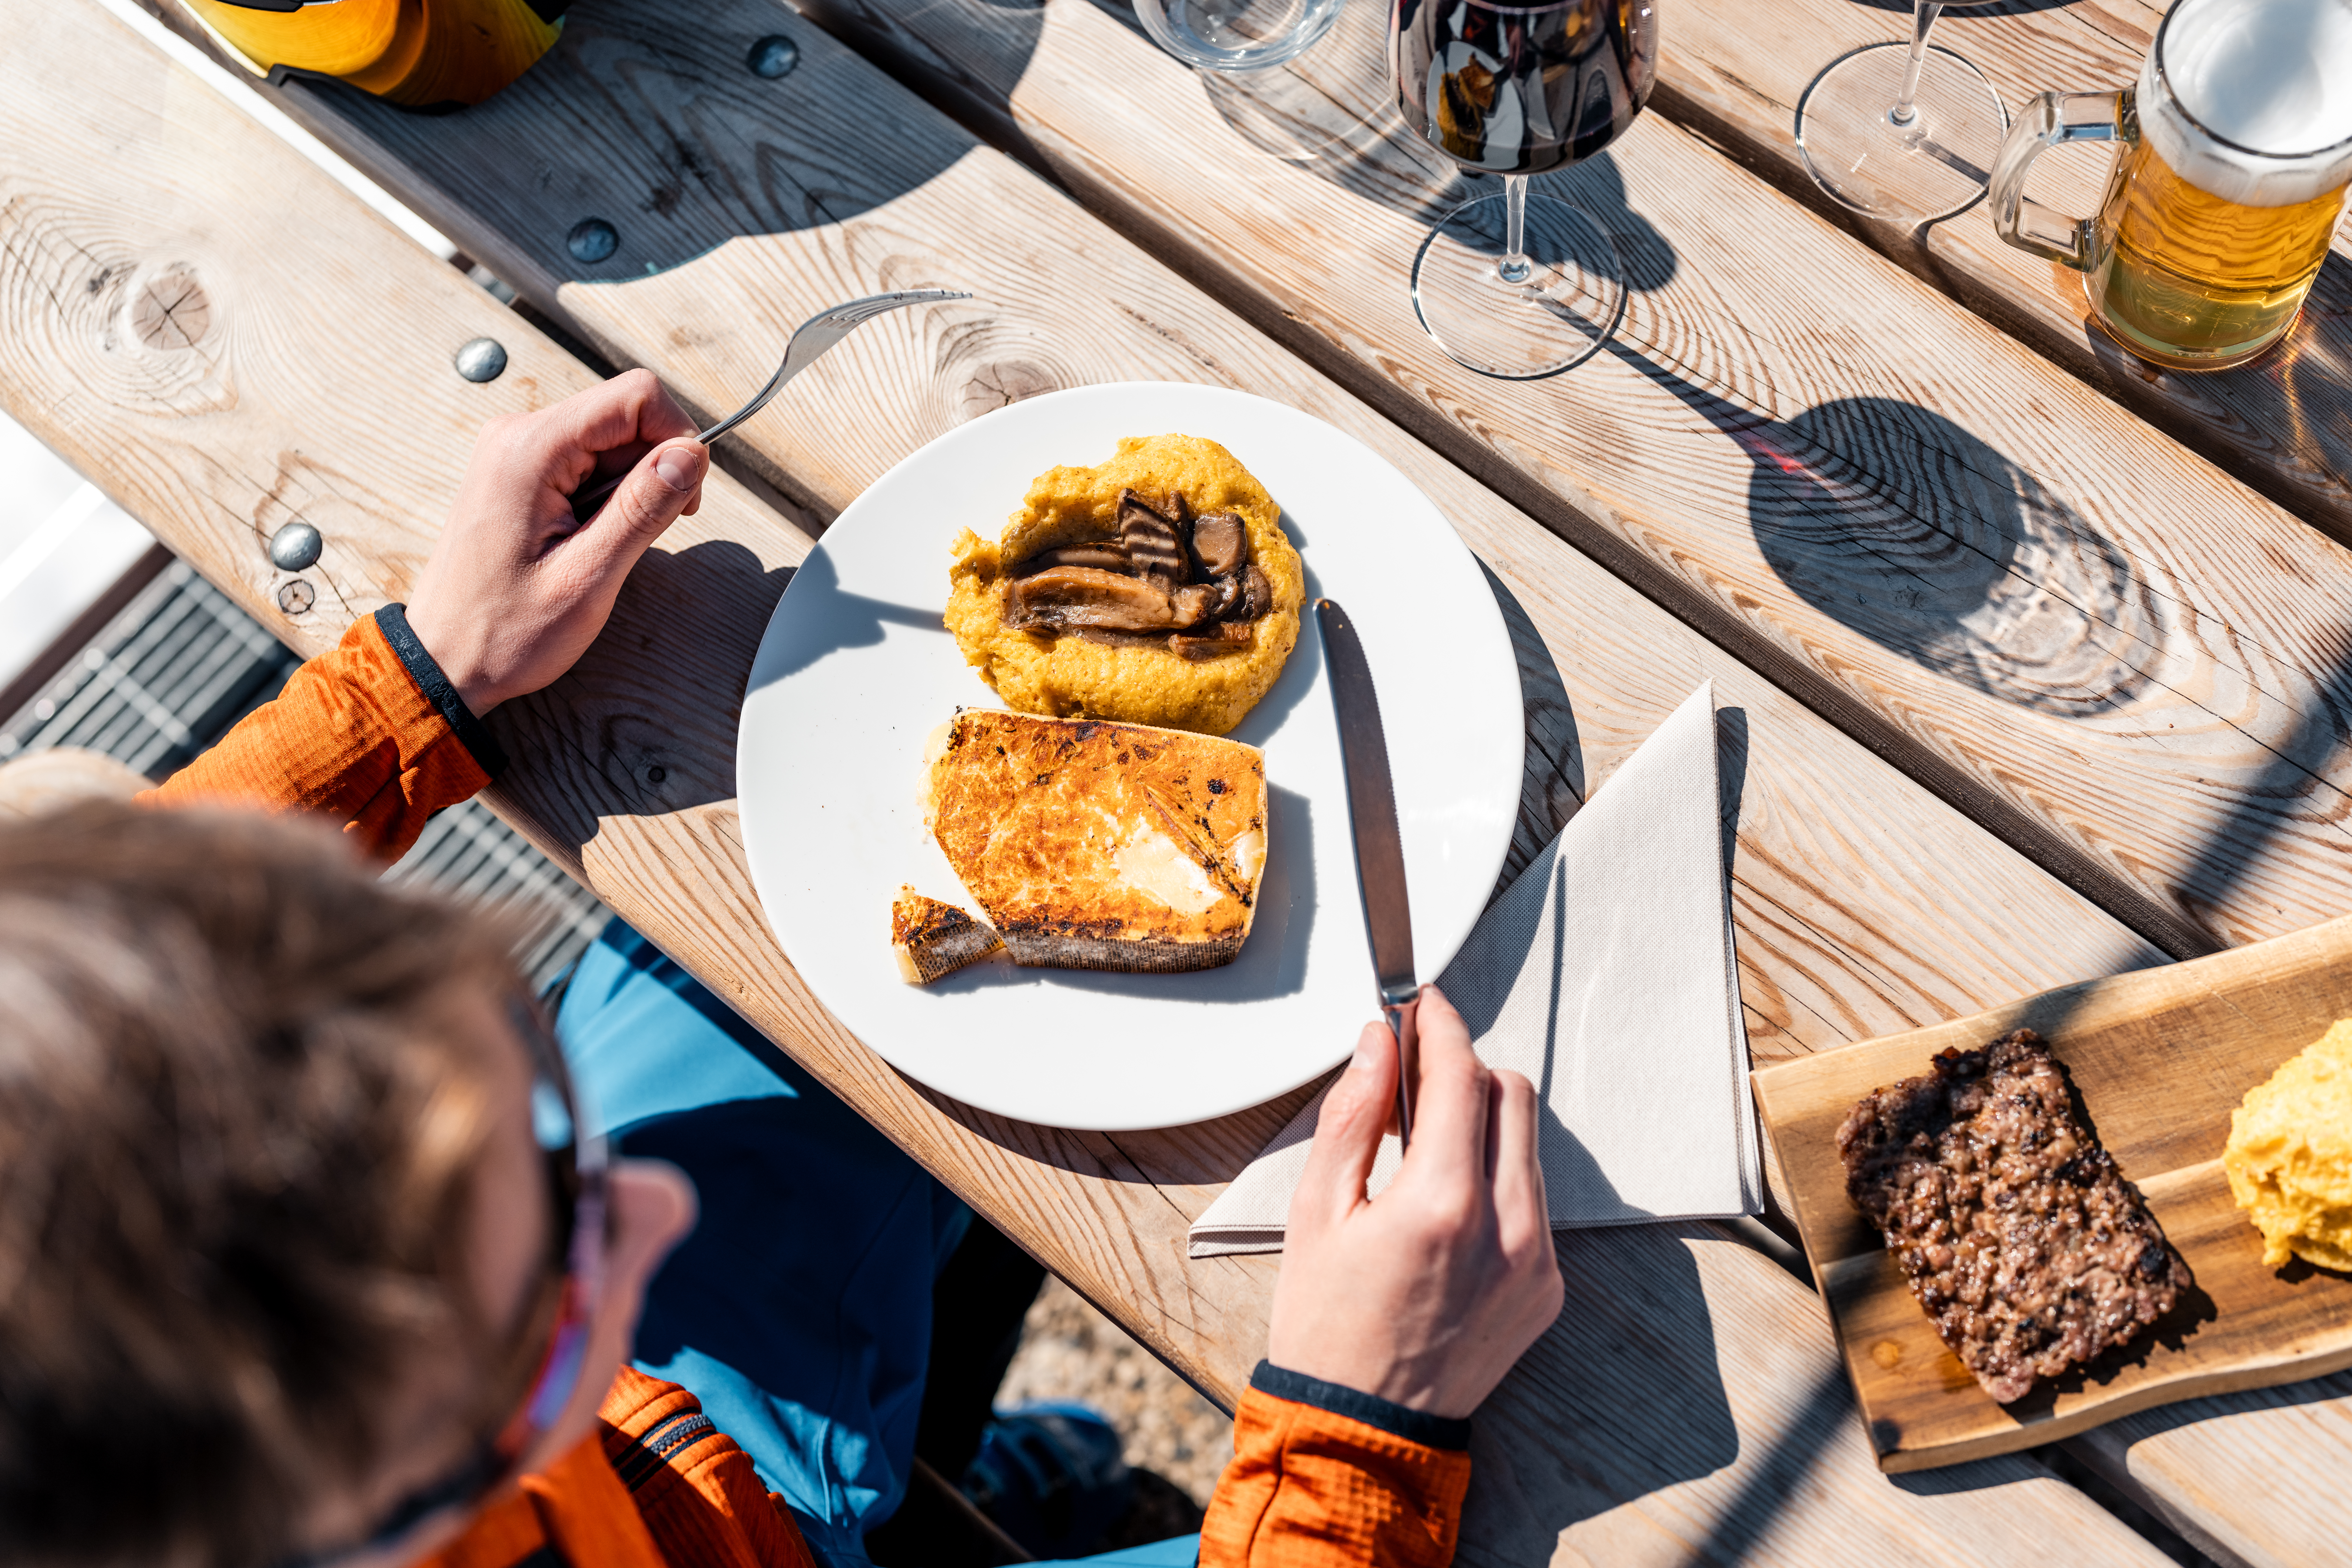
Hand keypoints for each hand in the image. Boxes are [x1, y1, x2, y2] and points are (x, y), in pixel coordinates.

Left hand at [405, 369, 708, 713]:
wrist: (446, 659)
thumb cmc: (505, 632)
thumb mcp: (587, 577)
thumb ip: (642, 508)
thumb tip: (690, 455)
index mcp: (531, 450)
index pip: (634, 396)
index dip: (677, 436)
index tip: (685, 494)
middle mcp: (518, 436)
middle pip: (624, 415)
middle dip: (654, 469)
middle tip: (645, 532)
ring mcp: (516, 451)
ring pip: (610, 441)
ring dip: (630, 488)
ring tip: (606, 543)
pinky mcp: (521, 472)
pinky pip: (586, 462)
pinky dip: (606, 497)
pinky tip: (589, 538)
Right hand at [1264, 986, 1562, 1418]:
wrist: (1361, 1427)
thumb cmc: (1326, 1323)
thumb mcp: (1317, 1211)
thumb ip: (1354, 1116)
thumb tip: (1379, 1043)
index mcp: (1441, 1205)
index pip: (1461, 1076)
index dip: (1441, 1028)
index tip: (1423, 1005)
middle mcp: (1505, 1229)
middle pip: (1511, 1096)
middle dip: (1465, 1071)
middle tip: (1415, 1078)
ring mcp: (1536, 1262)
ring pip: (1528, 1146)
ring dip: (1483, 1125)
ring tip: (1426, 1147)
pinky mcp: (1547, 1288)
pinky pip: (1534, 1201)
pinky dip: (1497, 1181)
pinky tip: (1448, 1205)